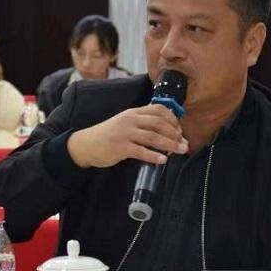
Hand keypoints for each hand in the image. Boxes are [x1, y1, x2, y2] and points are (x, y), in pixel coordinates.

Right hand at [67, 104, 188, 167]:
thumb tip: (166, 130)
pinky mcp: (120, 147)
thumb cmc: (109, 135)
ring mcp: (125, 133)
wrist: (86, 144)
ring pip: (153, 137)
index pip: (159, 110)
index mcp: (133, 112)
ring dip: (170, 145)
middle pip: (159, 123)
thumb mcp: (125, 122)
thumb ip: (143, 123)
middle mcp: (130, 120)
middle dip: (175, 134)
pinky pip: (141, 151)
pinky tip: (163, 160)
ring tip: (180, 151)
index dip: (173, 119)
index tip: (180, 130)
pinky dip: (154, 156)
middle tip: (184, 143)